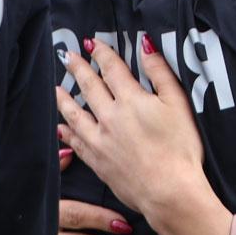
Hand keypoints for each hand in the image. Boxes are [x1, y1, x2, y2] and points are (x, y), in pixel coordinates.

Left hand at [55, 37, 210, 227]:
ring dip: (63, 99)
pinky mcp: (98, 162)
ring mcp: (100, 141)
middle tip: (66, 56)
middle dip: (78, 69)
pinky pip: (76, 142)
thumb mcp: (178, 104)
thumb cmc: (180, 148)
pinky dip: (67, 133)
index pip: (112, 69)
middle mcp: (109, 117)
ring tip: (54, 89)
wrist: (169, 191)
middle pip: (89, 87)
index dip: (101, 53)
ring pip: (75, 114)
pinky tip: (61, 128)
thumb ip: (161, 73)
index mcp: (130, 100)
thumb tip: (146, 47)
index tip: (92, 43)